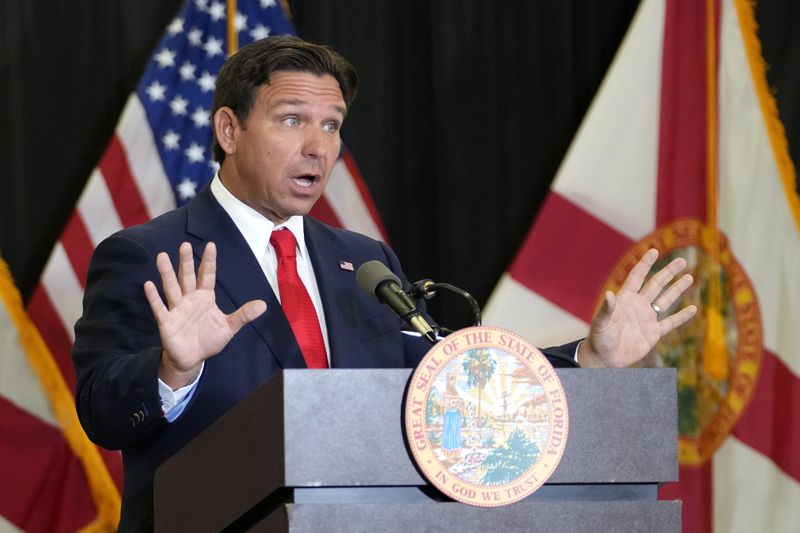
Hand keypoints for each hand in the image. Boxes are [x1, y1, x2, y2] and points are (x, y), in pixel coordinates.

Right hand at [143, 242, 266, 388]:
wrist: (193, 359)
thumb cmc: (209, 339)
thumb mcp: (229, 327)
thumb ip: (243, 315)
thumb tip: (264, 305)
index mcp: (205, 297)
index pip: (208, 275)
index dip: (209, 261)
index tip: (211, 245)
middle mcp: (190, 299)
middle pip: (187, 277)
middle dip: (186, 262)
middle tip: (184, 245)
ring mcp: (177, 309)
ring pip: (171, 288)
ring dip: (167, 273)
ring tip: (162, 256)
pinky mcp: (166, 322)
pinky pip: (159, 308)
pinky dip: (154, 297)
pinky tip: (148, 285)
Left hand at [578, 248, 696, 367]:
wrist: (605, 358)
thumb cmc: (599, 338)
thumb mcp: (602, 322)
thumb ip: (607, 309)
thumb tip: (609, 294)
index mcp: (625, 299)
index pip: (637, 277)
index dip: (645, 264)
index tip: (654, 251)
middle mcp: (638, 306)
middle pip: (656, 285)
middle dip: (668, 272)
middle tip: (682, 261)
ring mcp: (647, 319)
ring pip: (665, 300)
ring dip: (677, 289)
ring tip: (689, 277)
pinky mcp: (653, 334)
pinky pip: (670, 323)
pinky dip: (682, 317)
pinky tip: (693, 308)